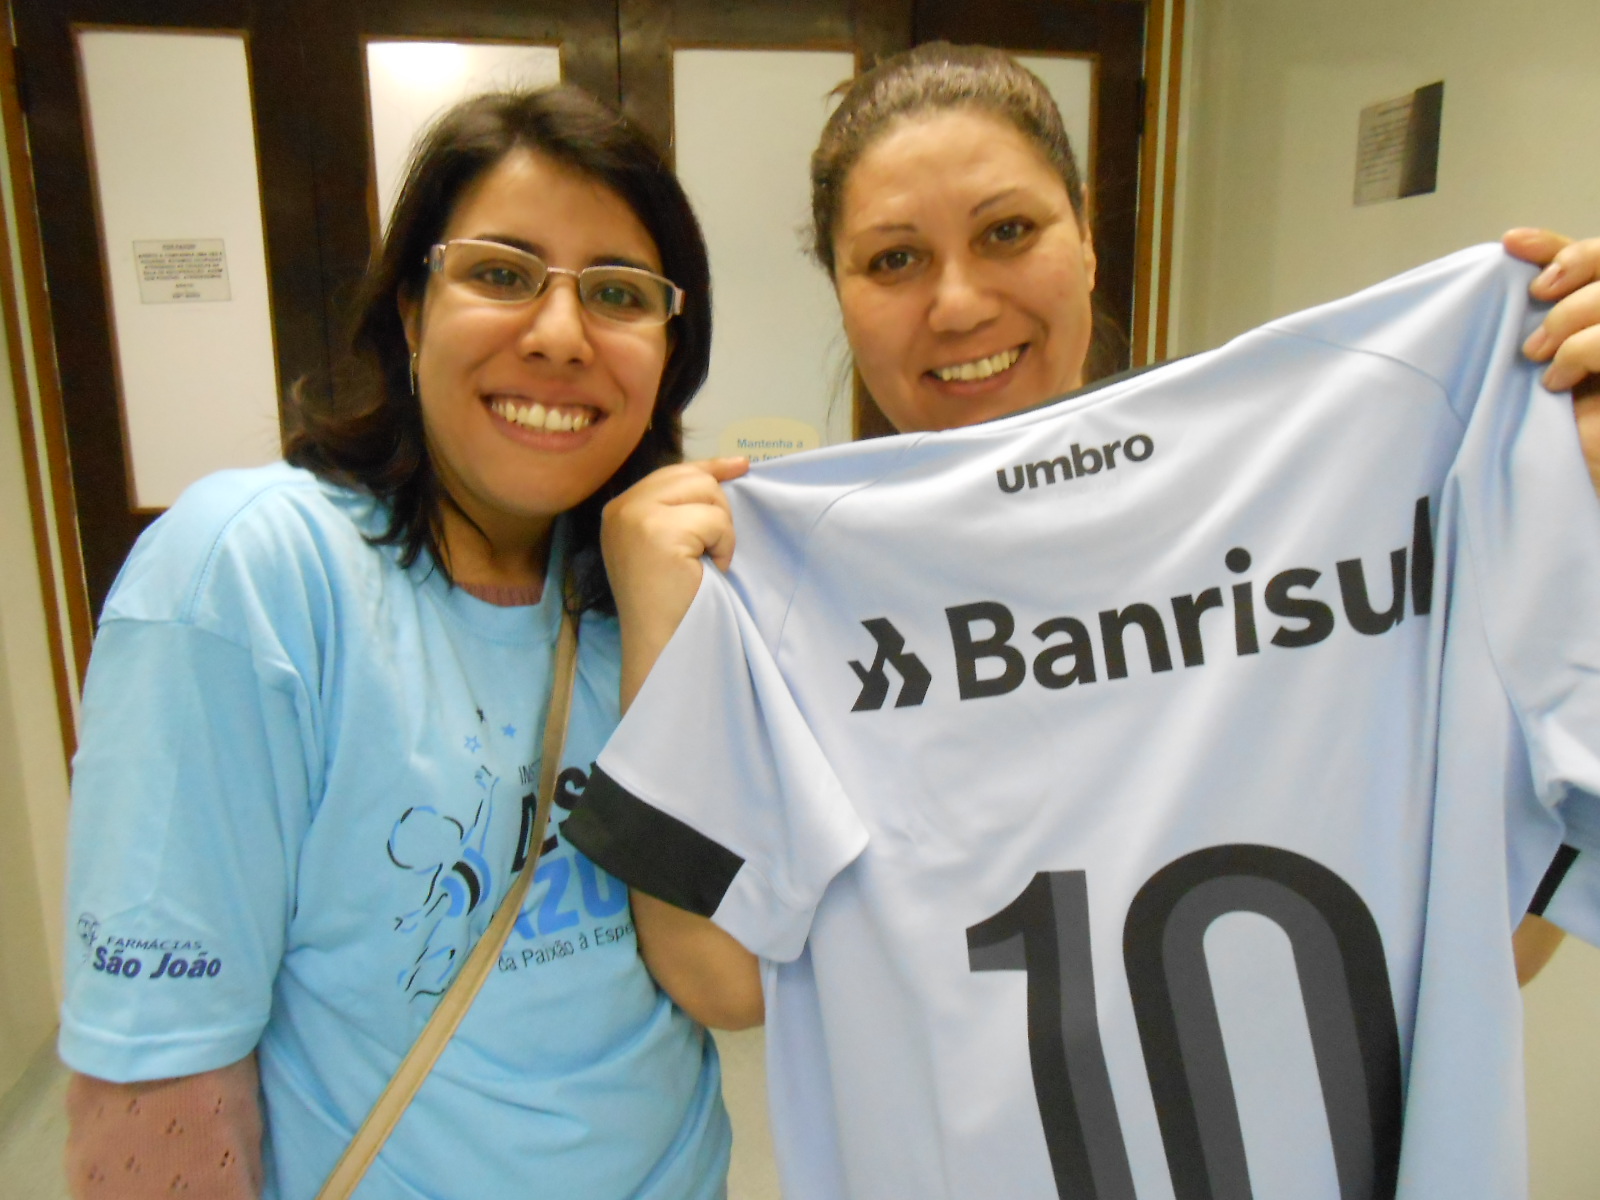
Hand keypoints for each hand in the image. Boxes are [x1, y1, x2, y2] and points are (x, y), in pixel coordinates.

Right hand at [603, 457, 748, 707]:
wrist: (660, 644)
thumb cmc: (669, 603)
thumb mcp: (665, 545)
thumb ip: (679, 510)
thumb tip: (725, 472)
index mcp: (620, 509)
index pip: (672, 472)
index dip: (710, 467)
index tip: (741, 465)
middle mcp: (622, 507)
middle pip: (693, 476)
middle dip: (717, 508)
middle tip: (713, 547)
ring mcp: (637, 516)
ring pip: (708, 493)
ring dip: (721, 529)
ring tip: (707, 561)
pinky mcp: (659, 531)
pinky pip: (715, 521)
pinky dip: (724, 546)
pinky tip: (710, 569)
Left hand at [1504, 230, 1599, 495]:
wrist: (1584, 483)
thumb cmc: (1567, 426)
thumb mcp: (1550, 363)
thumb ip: (1543, 318)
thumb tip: (1509, 260)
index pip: (1596, 254)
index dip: (1556, 245)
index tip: (1511, 243)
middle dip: (1566, 292)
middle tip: (1533, 342)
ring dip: (1567, 328)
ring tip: (1546, 368)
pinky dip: (1579, 353)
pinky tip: (1560, 385)